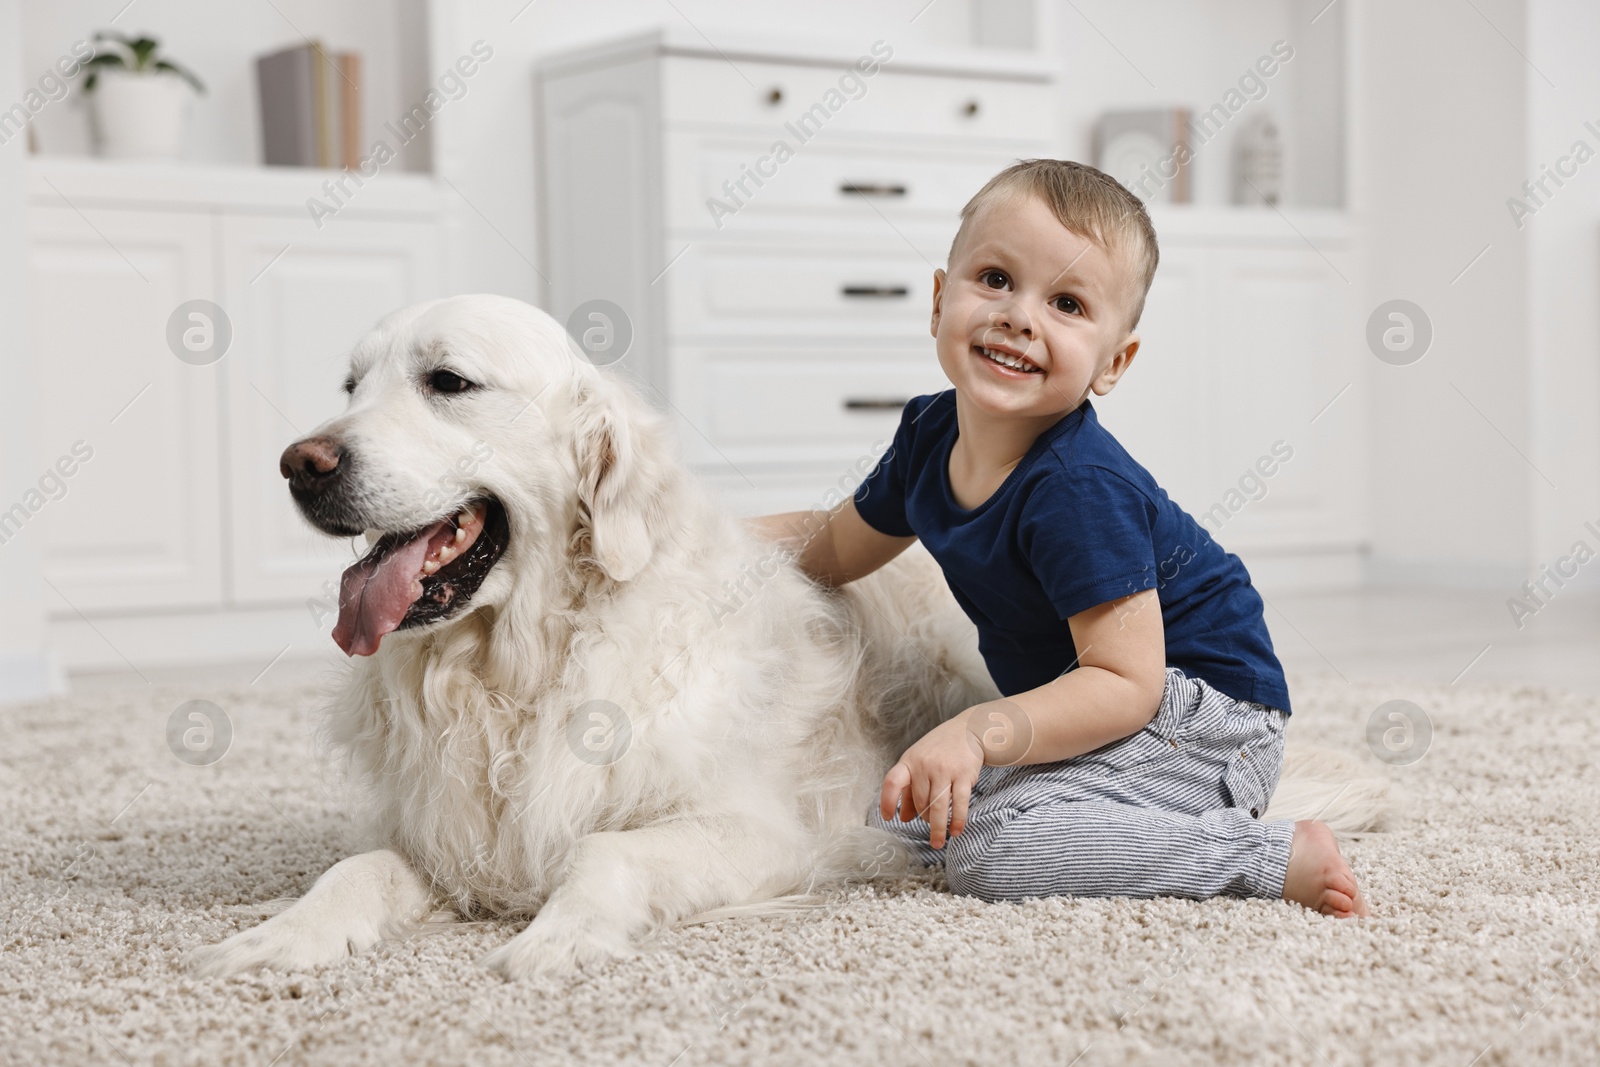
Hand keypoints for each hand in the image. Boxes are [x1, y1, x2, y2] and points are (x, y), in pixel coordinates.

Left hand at [879, 713, 985, 848]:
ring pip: (937, 806)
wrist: (968, 729)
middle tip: (930, 824)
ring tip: (937, 843)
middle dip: (924, 818)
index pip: (892, 782)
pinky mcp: (963, 775)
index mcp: (909, 761)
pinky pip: (959, 803)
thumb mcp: (919, 761)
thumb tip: (904, 818)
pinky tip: (956, 831)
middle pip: (920, 801)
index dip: (888, 801)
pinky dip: (957, 820)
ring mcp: (944, 770)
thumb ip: (910, 789)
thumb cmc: (939, 749)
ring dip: (937, 828)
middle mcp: (924, 765)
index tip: (889, 818)